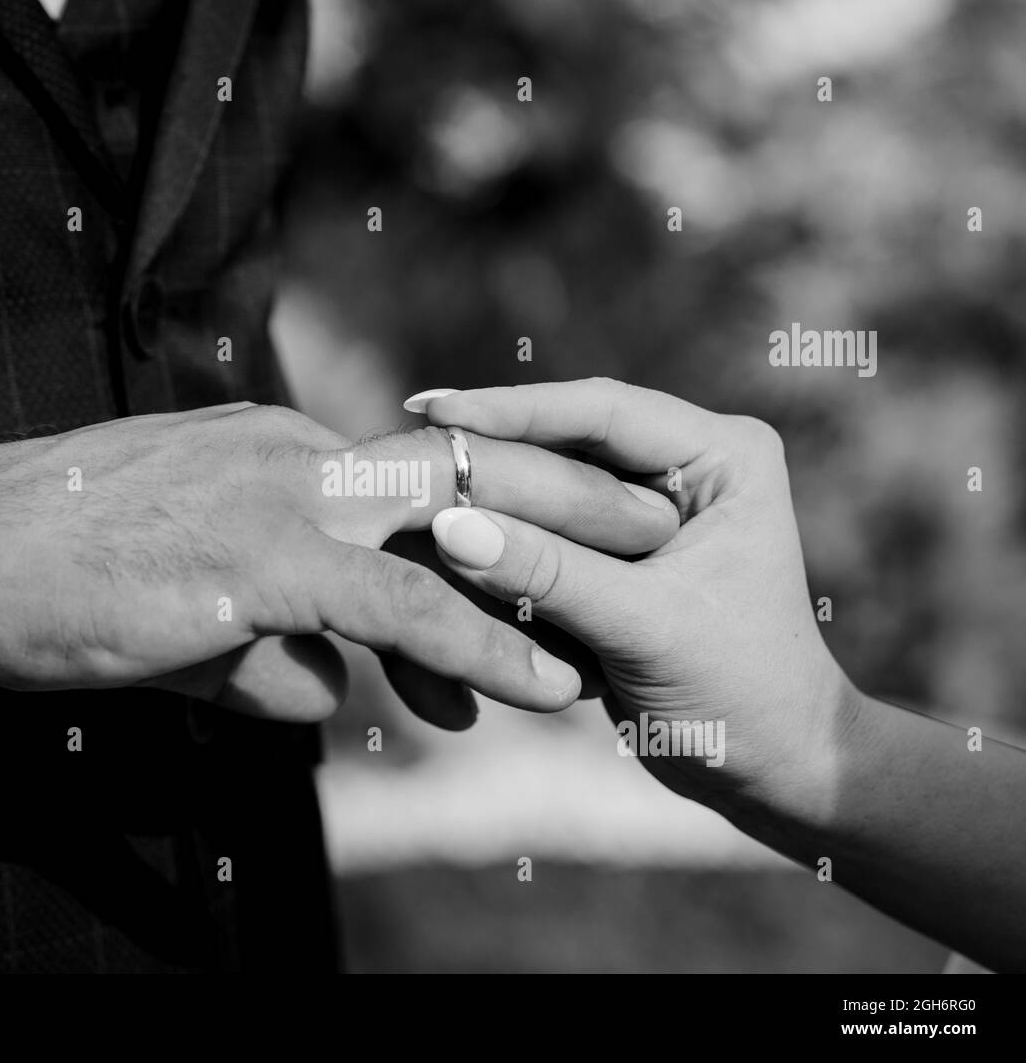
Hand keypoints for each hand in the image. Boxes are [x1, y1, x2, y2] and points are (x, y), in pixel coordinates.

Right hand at [0, 402, 678, 724]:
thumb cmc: (69, 578)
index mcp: (285, 452)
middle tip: (636, 564)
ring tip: (612, 645)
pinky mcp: (263, 556)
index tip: (558, 566)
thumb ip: (274, 644)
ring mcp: (284, 497)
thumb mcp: (191, 612)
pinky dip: (477, 644)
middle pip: (465, 480)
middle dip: (558, 522)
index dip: (496, 525)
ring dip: (540, 588)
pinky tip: (539, 686)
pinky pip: (400, 601)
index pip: (419, 485)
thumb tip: (330, 695)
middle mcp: (300, 455)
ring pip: (450, 534)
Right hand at [422, 379, 853, 817]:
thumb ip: (550, 574)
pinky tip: (440, 532)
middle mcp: (687, 464)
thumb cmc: (739, 696)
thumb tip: (449, 527)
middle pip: (567, 439)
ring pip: (548, 484)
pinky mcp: (619, 551)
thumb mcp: (644, 628)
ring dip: (488, 492)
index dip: (514, 410)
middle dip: (491, 449)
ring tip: (410, 481)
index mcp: (723, 456)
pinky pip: (546, 531)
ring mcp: (650, 506)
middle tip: (407, 446)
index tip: (436, 414)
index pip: (602, 412)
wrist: (771, 768)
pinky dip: (501, 540)